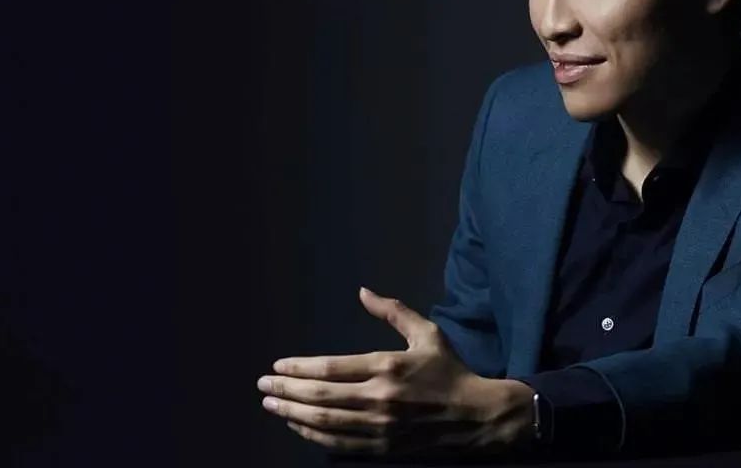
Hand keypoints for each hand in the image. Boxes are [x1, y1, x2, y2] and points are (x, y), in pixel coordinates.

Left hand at [257, 286, 534, 456]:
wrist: (477, 416)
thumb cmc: (450, 371)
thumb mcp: (427, 334)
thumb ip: (393, 312)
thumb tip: (363, 292)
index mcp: (387, 367)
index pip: (331, 368)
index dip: (299, 367)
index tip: (278, 365)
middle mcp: (380, 398)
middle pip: (320, 396)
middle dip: (287, 389)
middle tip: (262, 385)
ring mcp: (380, 427)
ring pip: (325, 422)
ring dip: (293, 413)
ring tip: (271, 404)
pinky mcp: (382, 447)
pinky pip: (339, 443)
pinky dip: (314, 435)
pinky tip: (298, 425)